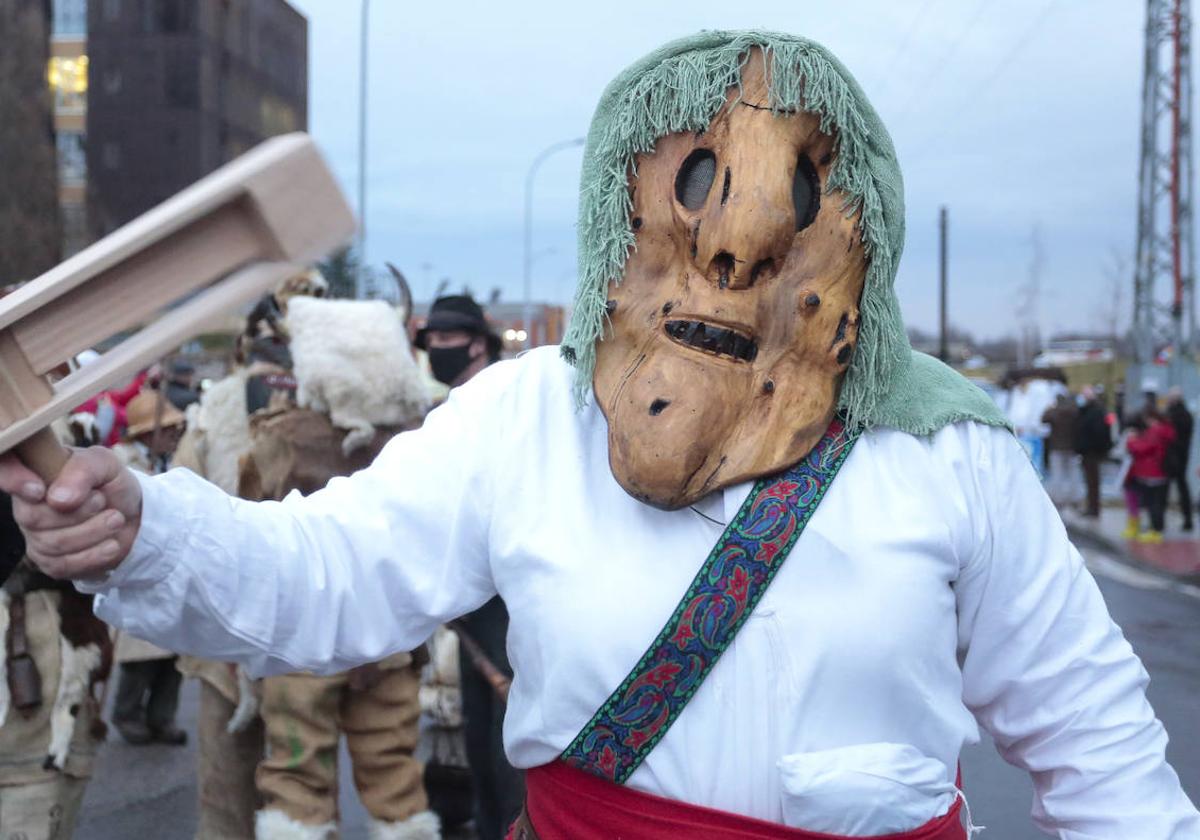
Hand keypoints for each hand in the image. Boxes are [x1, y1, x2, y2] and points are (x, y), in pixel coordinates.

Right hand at [0, 447, 142, 578]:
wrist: (132, 514)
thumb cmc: (109, 483)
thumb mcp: (103, 464)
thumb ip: (82, 471)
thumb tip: (57, 499)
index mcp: (32, 476)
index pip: (5, 472)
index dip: (13, 480)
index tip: (39, 490)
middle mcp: (26, 508)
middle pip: (33, 518)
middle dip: (77, 512)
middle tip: (103, 501)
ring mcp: (35, 538)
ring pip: (53, 544)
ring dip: (92, 532)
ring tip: (116, 519)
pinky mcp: (51, 563)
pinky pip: (63, 565)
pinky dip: (94, 555)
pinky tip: (112, 544)